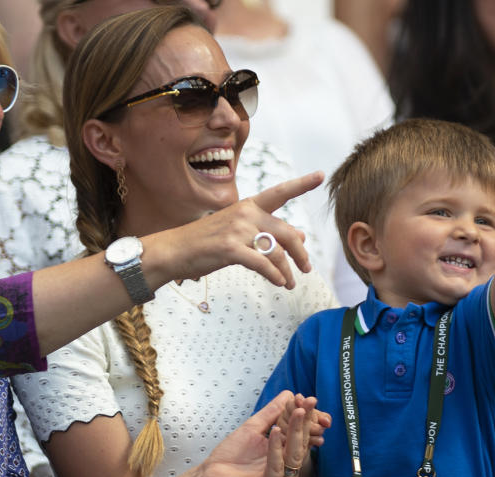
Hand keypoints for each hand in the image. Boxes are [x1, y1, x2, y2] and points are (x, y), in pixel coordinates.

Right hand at [150, 172, 322, 289]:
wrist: (173, 251)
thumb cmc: (206, 242)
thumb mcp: (238, 232)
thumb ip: (268, 231)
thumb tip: (301, 235)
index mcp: (248, 206)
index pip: (279, 192)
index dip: (301, 184)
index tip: (321, 175)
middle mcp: (245, 214)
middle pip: (286, 232)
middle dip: (300, 253)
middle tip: (307, 268)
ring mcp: (237, 230)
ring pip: (276, 251)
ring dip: (287, 270)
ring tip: (290, 283)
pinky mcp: (230, 248)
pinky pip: (262, 264)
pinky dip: (274, 275)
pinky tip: (279, 282)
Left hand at [192, 390, 321, 476]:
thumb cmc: (229, 457)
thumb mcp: (252, 428)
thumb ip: (271, 413)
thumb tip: (288, 395)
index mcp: (285, 456)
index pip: (301, 434)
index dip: (306, 416)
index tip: (309, 399)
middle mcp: (287, 470)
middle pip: (302, 443)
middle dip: (306, 421)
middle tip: (309, 402)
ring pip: (294, 455)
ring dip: (296, 431)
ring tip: (297, 412)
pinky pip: (277, 468)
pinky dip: (276, 448)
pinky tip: (275, 430)